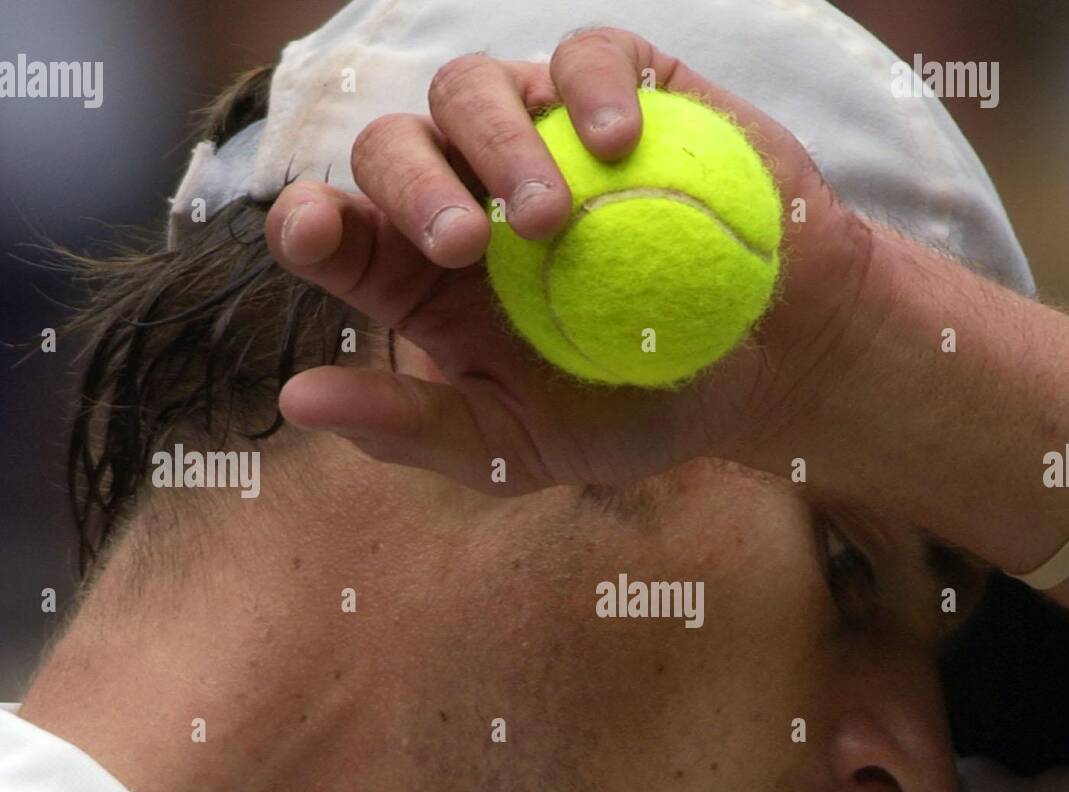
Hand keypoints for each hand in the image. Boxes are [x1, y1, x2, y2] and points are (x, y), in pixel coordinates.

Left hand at [266, 26, 875, 493]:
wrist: (763, 368)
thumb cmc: (633, 410)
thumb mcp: (522, 449)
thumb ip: (419, 430)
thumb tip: (298, 400)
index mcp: (424, 279)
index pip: (338, 235)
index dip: (311, 222)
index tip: (319, 231)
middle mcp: (468, 194)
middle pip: (393, 147)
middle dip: (411, 187)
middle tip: (464, 246)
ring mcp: (543, 136)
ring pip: (473, 87)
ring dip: (499, 143)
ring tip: (553, 219)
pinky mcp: (623, 96)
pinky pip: (584, 58)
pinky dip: (591, 87)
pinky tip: (616, 144)